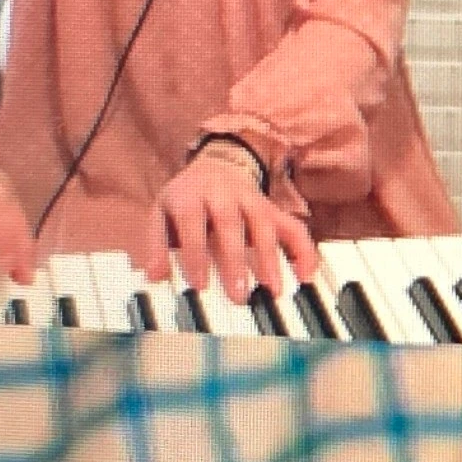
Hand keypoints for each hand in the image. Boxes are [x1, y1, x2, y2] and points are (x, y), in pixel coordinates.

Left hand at [138, 146, 319, 305]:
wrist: (216, 166)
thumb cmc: (187, 198)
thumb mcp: (162, 213)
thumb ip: (157, 244)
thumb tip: (155, 276)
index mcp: (192, 194)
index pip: (193, 222)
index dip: (196, 253)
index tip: (199, 284)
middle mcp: (224, 193)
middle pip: (231, 224)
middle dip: (236, 260)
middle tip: (239, 295)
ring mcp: (252, 199)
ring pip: (264, 225)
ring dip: (270, 258)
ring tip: (273, 290)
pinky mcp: (273, 208)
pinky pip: (293, 226)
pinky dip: (303, 250)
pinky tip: (305, 274)